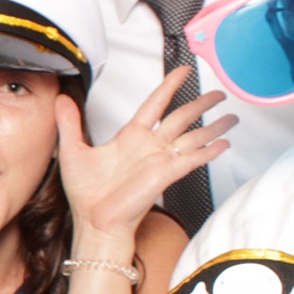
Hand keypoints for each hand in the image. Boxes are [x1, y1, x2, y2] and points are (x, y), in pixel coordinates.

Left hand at [56, 68, 235, 244]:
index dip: (170, 85)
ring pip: (194, 136)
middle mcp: (149, 146)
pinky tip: (224, 144)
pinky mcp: (166, 174)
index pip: (156, 103)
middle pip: (182, 117)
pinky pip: (193, 159)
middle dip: (201, 103)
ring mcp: (160, 160)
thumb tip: (60, 99)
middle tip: (219, 92)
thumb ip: (69, 122)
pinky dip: (210, 151)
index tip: (183, 71)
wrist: (94, 222)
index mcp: (130, 137)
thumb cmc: (86, 194)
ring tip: (232, 117)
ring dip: (214, 126)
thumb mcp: (73, 150)